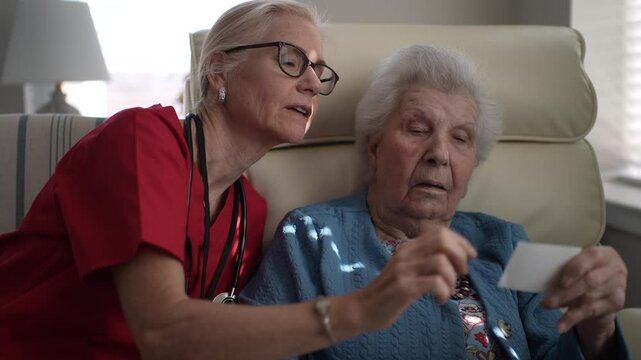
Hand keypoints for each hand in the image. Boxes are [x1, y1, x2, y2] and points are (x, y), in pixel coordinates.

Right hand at [352, 227, 476, 330]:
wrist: (363, 308)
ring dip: (452, 279)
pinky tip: (438, 300)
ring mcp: (404, 269)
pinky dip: (443, 292)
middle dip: (459, 256)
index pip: (440, 232)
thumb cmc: (389, 291)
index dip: (460, 241)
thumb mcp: (407, 268)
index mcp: (409, 247)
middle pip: (442, 240)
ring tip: (447, 291)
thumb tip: (455, 257)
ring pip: (441, 262)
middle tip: (462, 273)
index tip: (470, 256)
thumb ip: (425, 259)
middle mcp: (406, 253)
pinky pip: (434, 283)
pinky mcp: (404, 287)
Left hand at [541, 246, 626, 355]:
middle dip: (566, 293)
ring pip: (589, 298)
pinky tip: (560, 326)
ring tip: (548, 307)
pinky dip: (572, 319)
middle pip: (590, 282)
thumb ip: (566, 267)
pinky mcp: (617, 303)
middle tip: (546, 302)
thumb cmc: (587, 271)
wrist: (605, 288)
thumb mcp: (579, 264)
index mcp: (604, 253)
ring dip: (566, 304)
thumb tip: (539, 274)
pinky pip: (591, 312)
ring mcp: (618, 287)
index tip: (561, 282)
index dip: (576, 269)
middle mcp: (616, 269)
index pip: (592, 257)